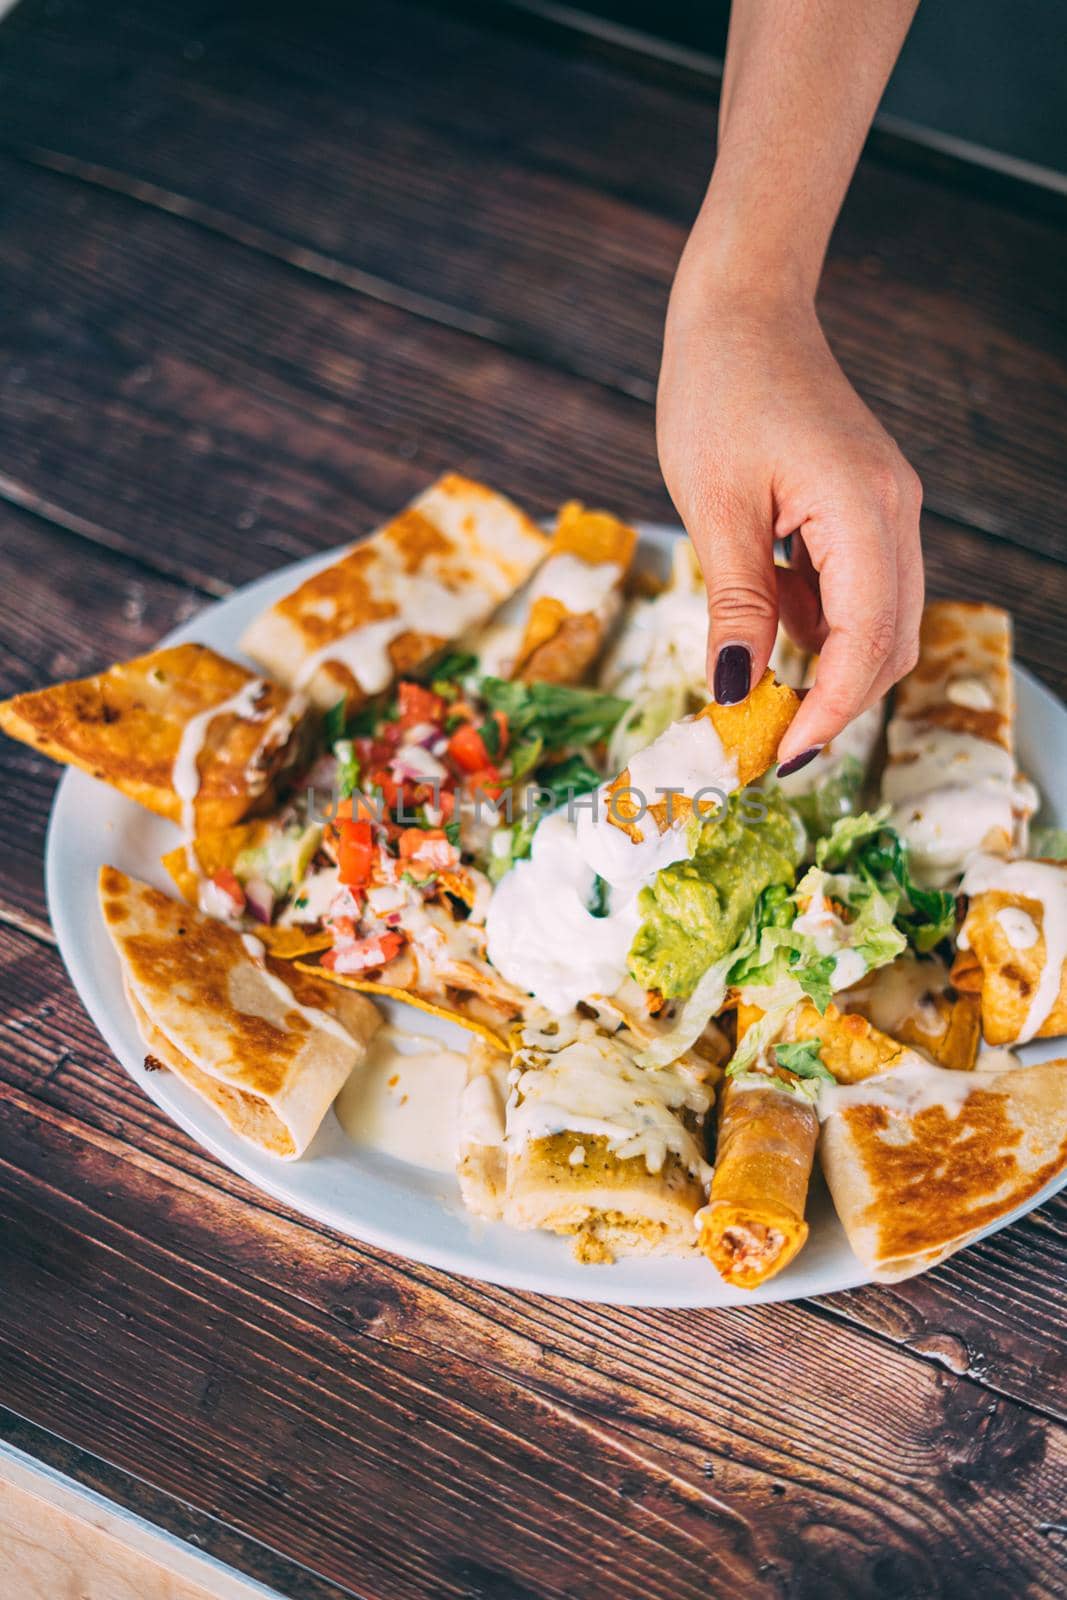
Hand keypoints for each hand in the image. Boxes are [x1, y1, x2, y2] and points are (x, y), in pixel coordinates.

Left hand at [657, 269, 923, 773]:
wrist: (741, 309)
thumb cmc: (718, 392)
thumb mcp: (714, 509)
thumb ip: (737, 606)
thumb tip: (737, 693)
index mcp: (865, 511)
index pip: (867, 643)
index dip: (828, 712)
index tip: (783, 757)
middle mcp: (895, 514)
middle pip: (889, 644)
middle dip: (835, 702)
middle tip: (769, 743)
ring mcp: (887, 509)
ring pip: (879, 622)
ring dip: (827, 667)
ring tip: (760, 696)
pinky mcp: (866, 507)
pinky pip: (857, 589)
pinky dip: (820, 624)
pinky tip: (769, 627)